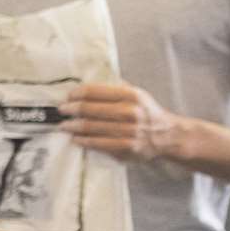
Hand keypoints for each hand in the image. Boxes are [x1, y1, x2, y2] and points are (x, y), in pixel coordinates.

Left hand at [59, 82, 185, 163]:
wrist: (167, 135)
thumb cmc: (147, 112)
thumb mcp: (136, 94)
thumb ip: (114, 89)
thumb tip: (85, 83)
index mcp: (131, 95)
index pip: (95, 91)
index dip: (77, 94)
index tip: (68, 96)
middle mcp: (130, 112)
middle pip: (90, 109)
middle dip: (71, 110)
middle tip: (61, 111)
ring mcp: (129, 131)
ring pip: (92, 127)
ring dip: (73, 126)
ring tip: (63, 125)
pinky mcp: (127, 147)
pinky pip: (99, 144)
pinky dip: (84, 141)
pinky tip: (75, 139)